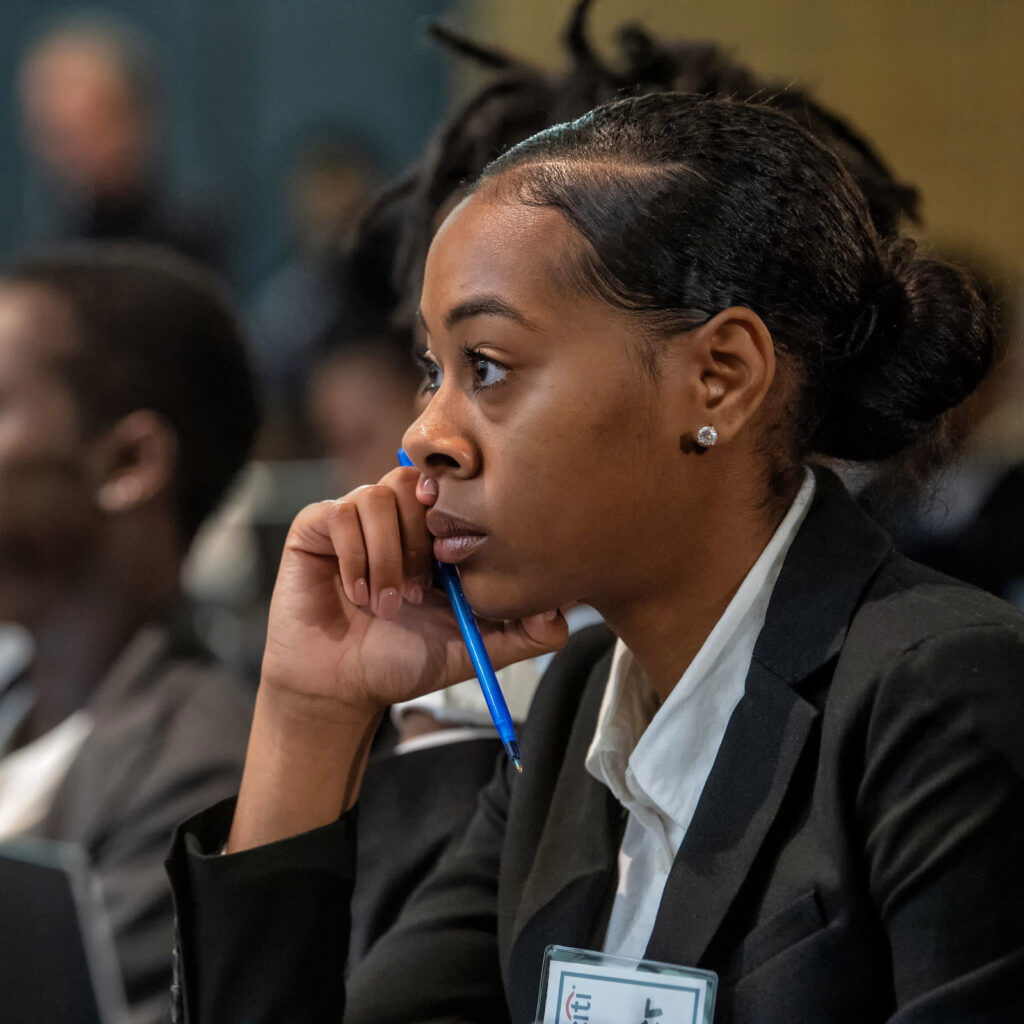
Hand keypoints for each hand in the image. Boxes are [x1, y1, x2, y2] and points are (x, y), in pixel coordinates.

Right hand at [230, 466, 566, 848]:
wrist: (340, 686)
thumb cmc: (402, 661)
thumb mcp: (472, 648)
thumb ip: (520, 634)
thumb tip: (563, 615)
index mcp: (433, 535)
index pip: (453, 489)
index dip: (457, 506)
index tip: (457, 545)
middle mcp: (395, 517)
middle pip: (418, 483)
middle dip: (421, 541)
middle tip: (418, 593)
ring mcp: (355, 518)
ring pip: (380, 496)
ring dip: (388, 556)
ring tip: (386, 605)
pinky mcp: (316, 526)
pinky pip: (341, 513)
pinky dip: (355, 558)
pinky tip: (355, 595)